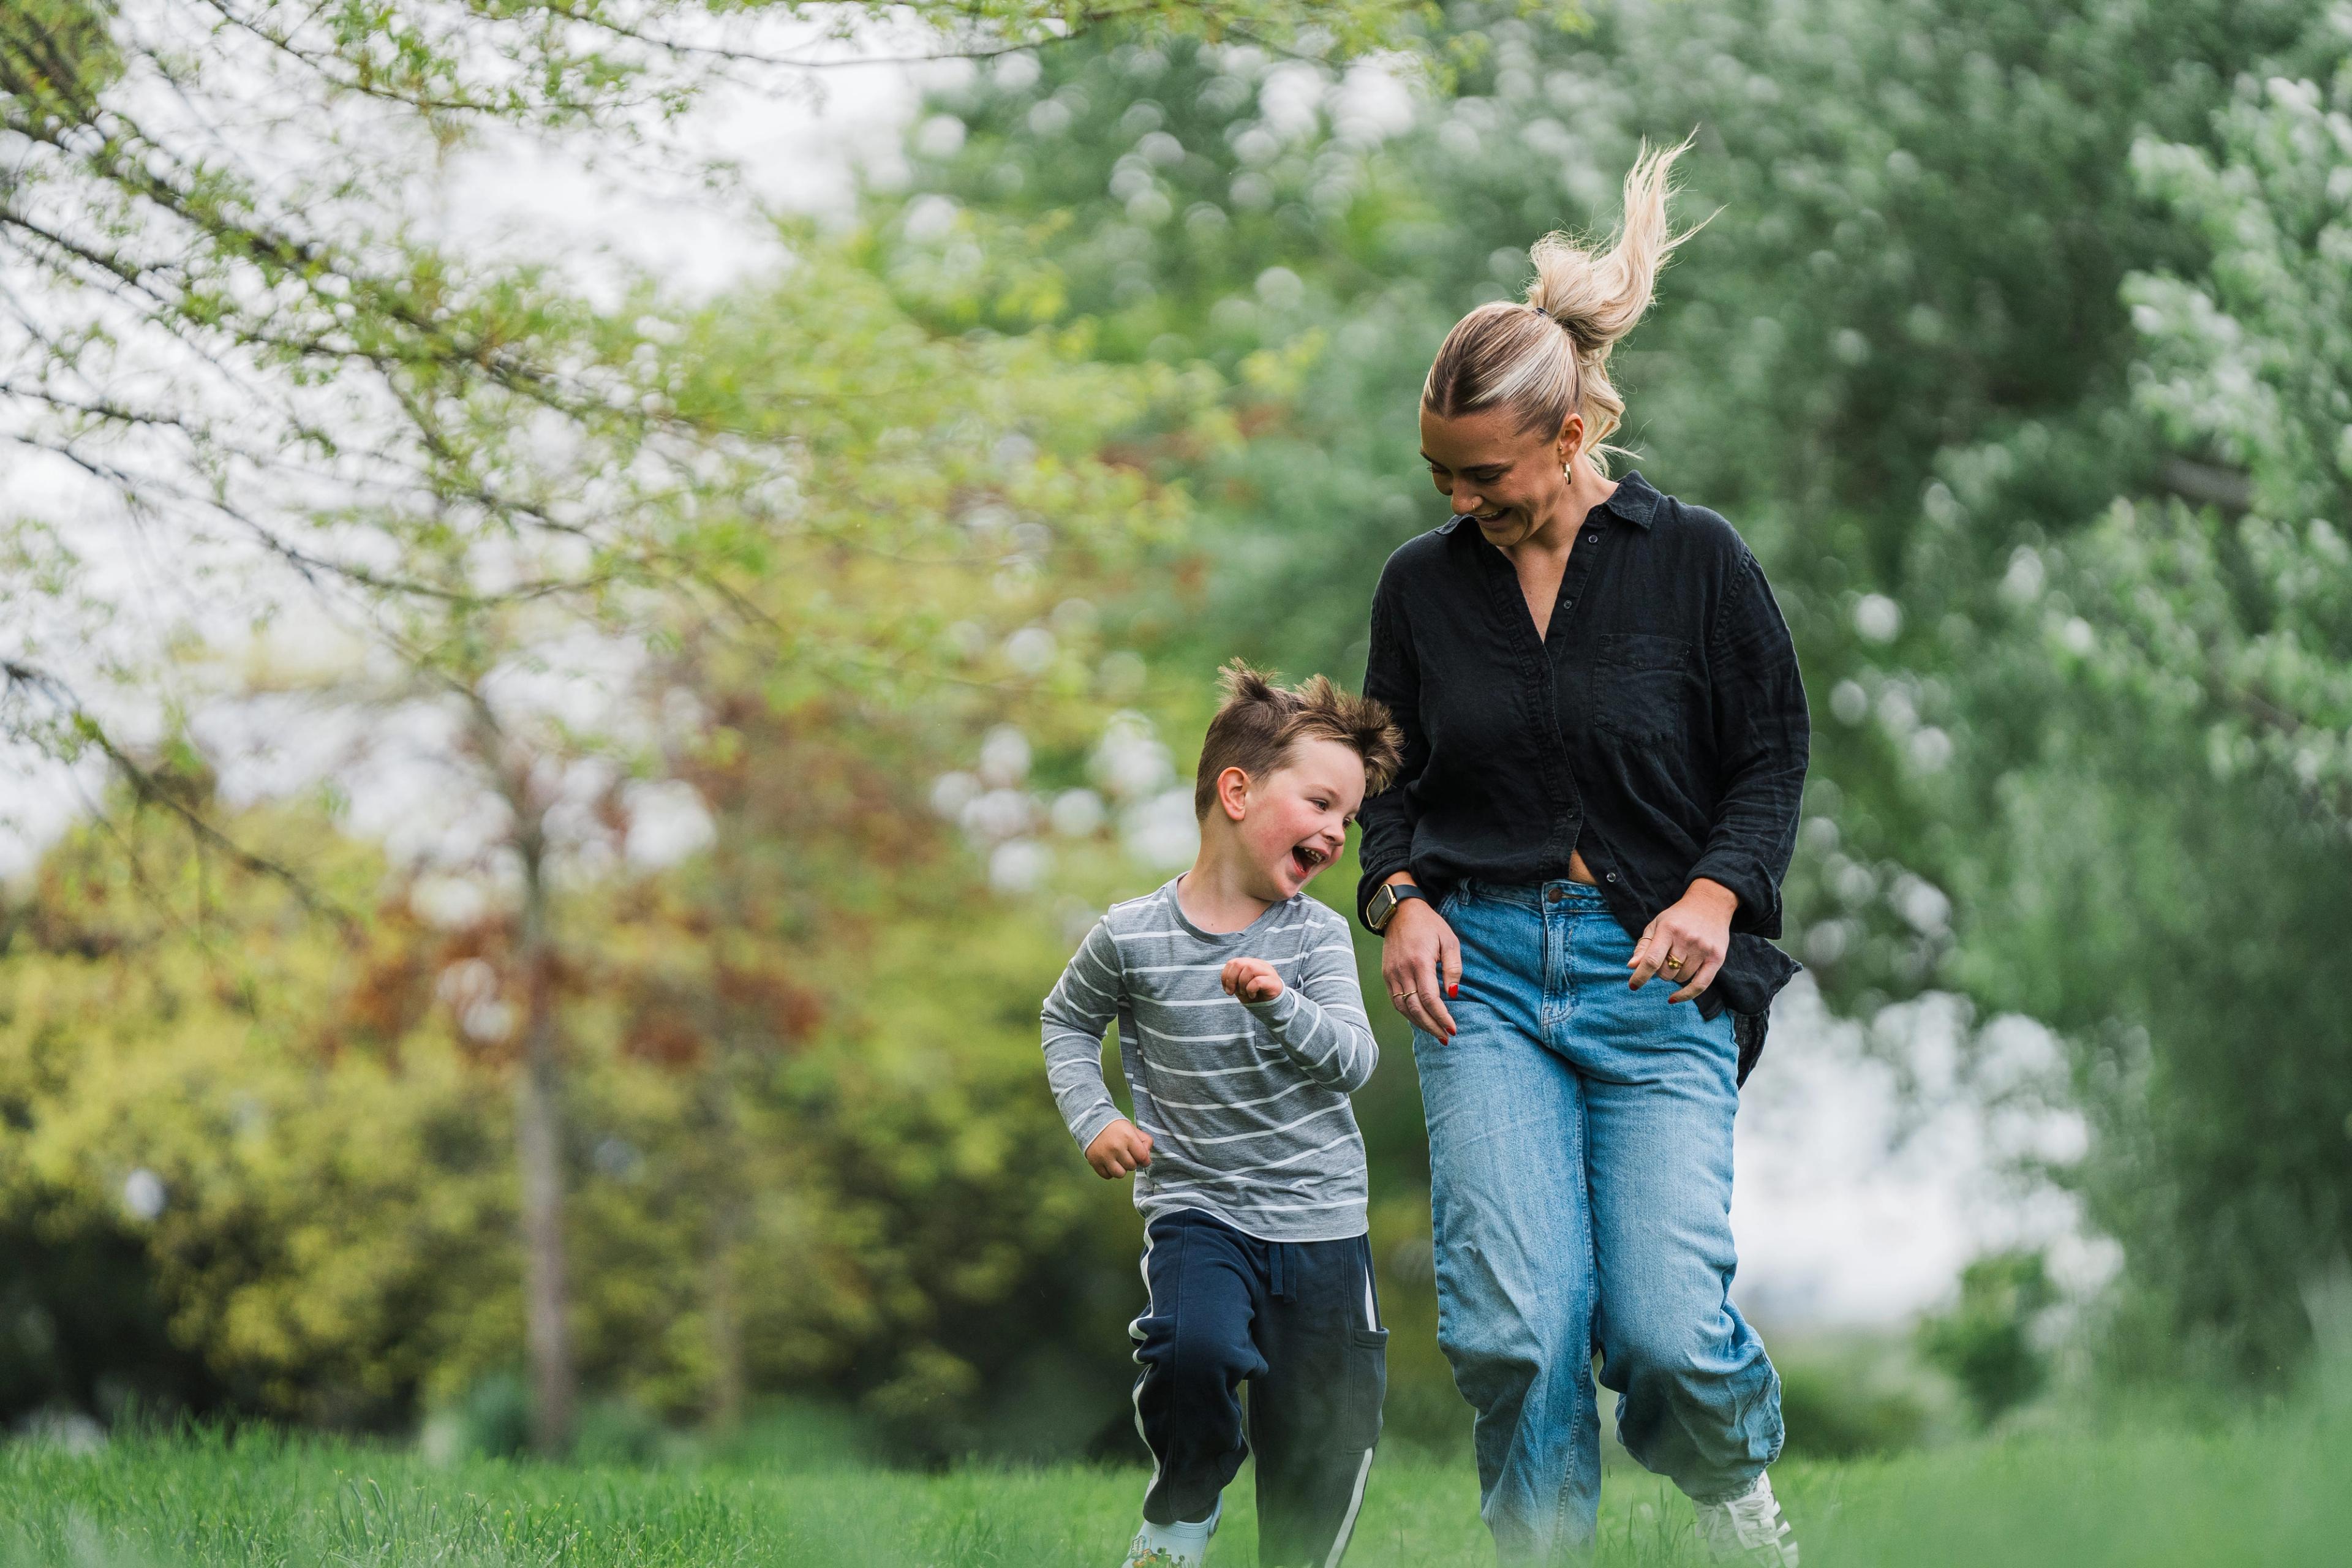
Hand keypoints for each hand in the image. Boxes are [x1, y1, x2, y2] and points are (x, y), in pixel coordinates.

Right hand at [1084, 1118, 1153, 1179]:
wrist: (1091, 1122)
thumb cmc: (1115, 1127)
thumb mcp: (1133, 1129)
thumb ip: (1145, 1141)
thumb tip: (1147, 1158)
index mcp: (1128, 1137)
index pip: (1142, 1157)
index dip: (1145, 1160)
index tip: (1142, 1159)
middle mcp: (1116, 1147)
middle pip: (1132, 1166)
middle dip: (1132, 1162)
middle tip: (1126, 1155)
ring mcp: (1104, 1156)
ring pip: (1120, 1174)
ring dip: (1121, 1169)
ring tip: (1118, 1160)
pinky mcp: (1095, 1162)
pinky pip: (1107, 1176)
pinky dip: (1110, 1171)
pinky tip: (1109, 1162)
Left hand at [1220, 956, 1283, 1002]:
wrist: (1271, 1008)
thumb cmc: (1255, 996)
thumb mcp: (1240, 988)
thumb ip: (1233, 981)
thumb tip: (1226, 980)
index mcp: (1251, 963)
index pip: (1233, 962)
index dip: (1225, 976)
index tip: (1227, 989)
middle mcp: (1260, 965)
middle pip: (1239, 963)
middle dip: (1231, 980)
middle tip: (1231, 992)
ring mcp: (1268, 972)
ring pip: (1249, 969)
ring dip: (1242, 984)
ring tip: (1245, 993)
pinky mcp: (1274, 982)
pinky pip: (1258, 981)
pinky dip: (1251, 990)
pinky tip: (1253, 995)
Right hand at [1379, 894, 1460, 1041]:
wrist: (1401, 912)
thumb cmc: (1430, 926)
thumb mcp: (1449, 941)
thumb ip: (1453, 968)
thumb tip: (1453, 994)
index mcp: (1419, 962)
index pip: (1430, 999)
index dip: (1441, 1017)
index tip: (1453, 1029)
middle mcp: (1402, 971)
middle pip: (1416, 1008)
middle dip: (1432, 1026)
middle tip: (1445, 1037)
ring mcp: (1391, 974)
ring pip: (1403, 1008)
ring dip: (1419, 1024)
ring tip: (1435, 1032)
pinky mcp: (1386, 975)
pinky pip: (1396, 1001)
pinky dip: (1408, 1013)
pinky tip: (1420, 1019)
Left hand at [1628, 878, 1737, 1003]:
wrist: (1710, 904)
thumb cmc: (1678, 917)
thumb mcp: (1657, 925)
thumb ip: (1643, 946)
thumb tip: (1631, 966)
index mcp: (1668, 929)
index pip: (1652, 959)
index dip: (1640, 975)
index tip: (1633, 986)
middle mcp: (1687, 939)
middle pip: (1666, 972)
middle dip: (1661, 971)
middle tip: (1665, 959)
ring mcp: (1703, 949)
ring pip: (1681, 978)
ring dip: (1675, 975)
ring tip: (1679, 960)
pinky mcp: (1717, 957)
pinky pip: (1700, 985)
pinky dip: (1686, 995)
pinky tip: (1673, 999)